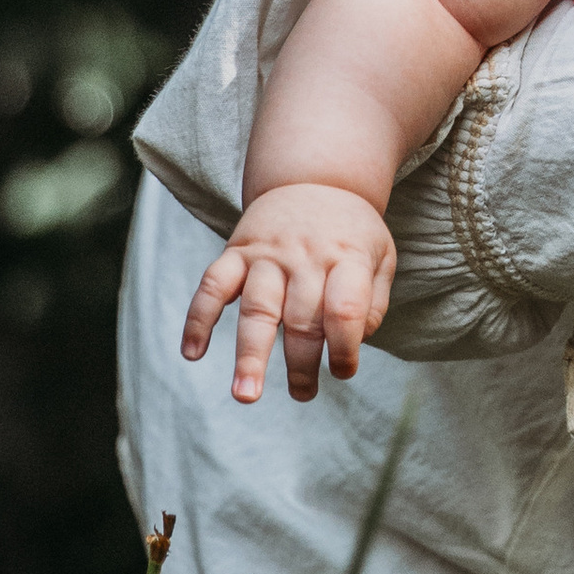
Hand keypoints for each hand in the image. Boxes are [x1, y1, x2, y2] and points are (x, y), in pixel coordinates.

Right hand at [181, 185, 395, 403]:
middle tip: (302, 395)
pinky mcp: (237, 252)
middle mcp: (305, 256)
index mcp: (347, 257)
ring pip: (257, 308)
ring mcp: (268, 254)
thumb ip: (373, 301)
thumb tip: (354, 343)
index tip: (342, 372)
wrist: (315, 178)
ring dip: (249, 354)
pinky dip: (199, 318)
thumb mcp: (380, 256)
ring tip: (246, 395)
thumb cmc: (351, 231)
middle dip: (301, 364)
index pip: (345, 308)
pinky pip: (212, 285)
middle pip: (301, 318)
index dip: (345, 347)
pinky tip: (192, 353)